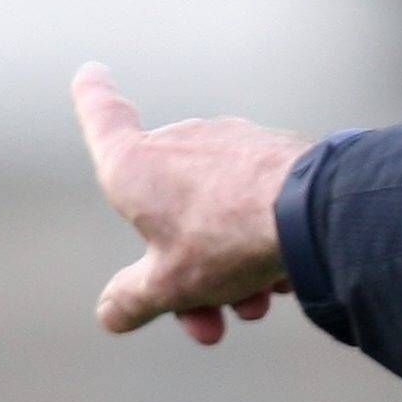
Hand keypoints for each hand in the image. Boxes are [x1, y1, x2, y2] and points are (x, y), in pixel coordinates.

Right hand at [70, 62, 308, 344]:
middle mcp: (179, 141)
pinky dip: (259, 244)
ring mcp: (230, 143)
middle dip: (184, 274)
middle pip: (167, 209)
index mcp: (134, 164)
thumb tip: (109, 314)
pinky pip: (254, 205)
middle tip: (209, 327)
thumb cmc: (224, 239)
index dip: (93, 96)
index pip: (102, 115)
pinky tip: (282, 281)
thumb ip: (133, 299)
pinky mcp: (274, 155)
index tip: (90, 74)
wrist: (311, 213)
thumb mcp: (170, 285)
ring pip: (215, 213)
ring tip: (253, 308)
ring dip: (228, 271)